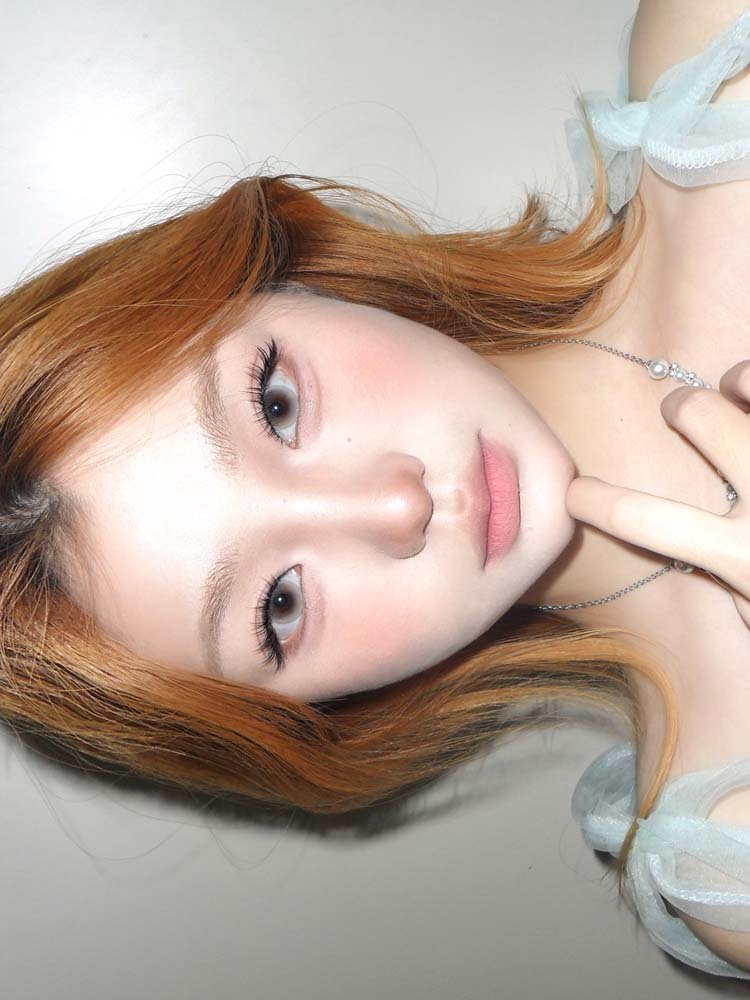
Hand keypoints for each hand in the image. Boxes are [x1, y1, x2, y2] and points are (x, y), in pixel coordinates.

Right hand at [565, 360, 749, 630]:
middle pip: (700, 418)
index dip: (594, 502)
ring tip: (736, 386)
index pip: (643, 521)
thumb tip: (717, 569)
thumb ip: (737, 588)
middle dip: (681, 406)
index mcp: (744, 556)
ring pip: (748, 384)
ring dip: (737, 380)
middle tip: (678, 409)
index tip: (572, 492)